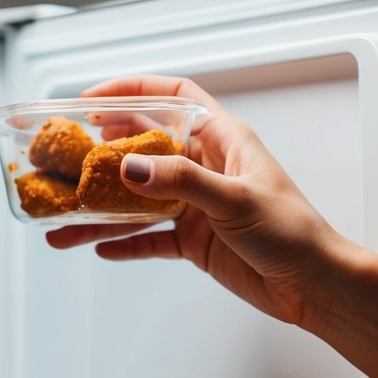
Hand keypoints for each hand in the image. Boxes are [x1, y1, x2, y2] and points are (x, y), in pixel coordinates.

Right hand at [48, 75, 365, 327]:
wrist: (313, 286)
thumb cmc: (293, 232)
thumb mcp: (236, 199)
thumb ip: (181, 182)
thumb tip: (130, 168)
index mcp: (222, 139)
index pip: (172, 97)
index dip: (131, 91)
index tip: (90, 100)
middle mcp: (205, 167)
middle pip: (144, 146)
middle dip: (103, 150)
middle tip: (65, 156)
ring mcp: (196, 205)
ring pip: (138, 199)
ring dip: (102, 208)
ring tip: (64, 219)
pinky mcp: (194, 241)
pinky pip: (148, 237)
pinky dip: (124, 241)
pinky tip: (98, 245)